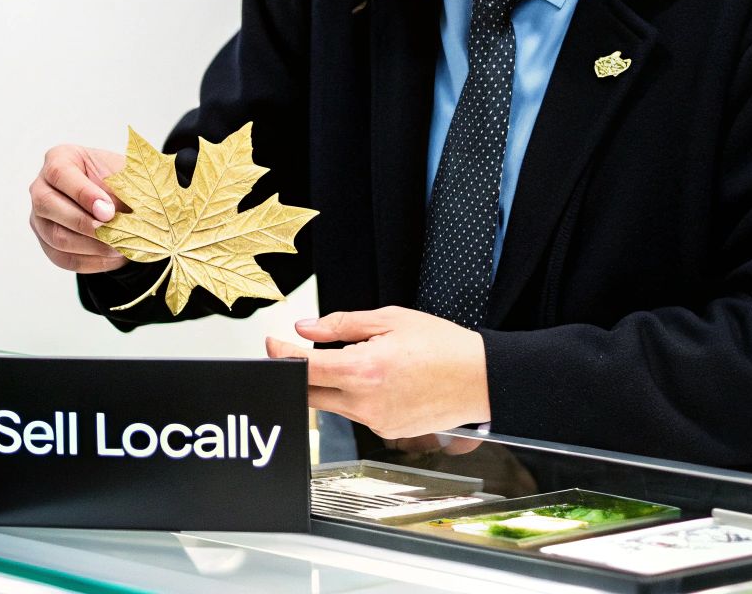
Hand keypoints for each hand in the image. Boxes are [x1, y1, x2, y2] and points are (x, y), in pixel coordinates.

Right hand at [29, 144, 128, 273]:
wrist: (122, 199)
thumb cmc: (121, 180)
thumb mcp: (126, 174)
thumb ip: (122, 186)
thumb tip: (115, 212)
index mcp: (59, 158)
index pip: (60, 174)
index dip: (83, 193)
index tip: (109, 211)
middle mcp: (41, 187)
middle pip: (48, 206)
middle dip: (85, 223)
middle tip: (115, 233)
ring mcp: (40, 217)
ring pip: (56, 237)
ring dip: (92, 246)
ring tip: (120, 246)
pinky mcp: (46, 242)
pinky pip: (63, 258)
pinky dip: (91, 261)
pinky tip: (114, 257)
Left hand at [265, 307, 489, 438]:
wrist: (481, 379)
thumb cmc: (443, 345)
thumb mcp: (390, 320)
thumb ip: (341, 324)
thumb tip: (305, 328)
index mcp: (364, 370)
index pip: (305, 367)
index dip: (281, 355)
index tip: (270, 344)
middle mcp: (366, 402)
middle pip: (311, 392)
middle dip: (299, 373)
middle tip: (297, 353)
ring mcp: (376, 422)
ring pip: (334, 403)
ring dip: (332, 383)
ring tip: (361, 360)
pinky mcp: (387, 432)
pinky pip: (357, 413)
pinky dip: (356, 396)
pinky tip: (380, 380)